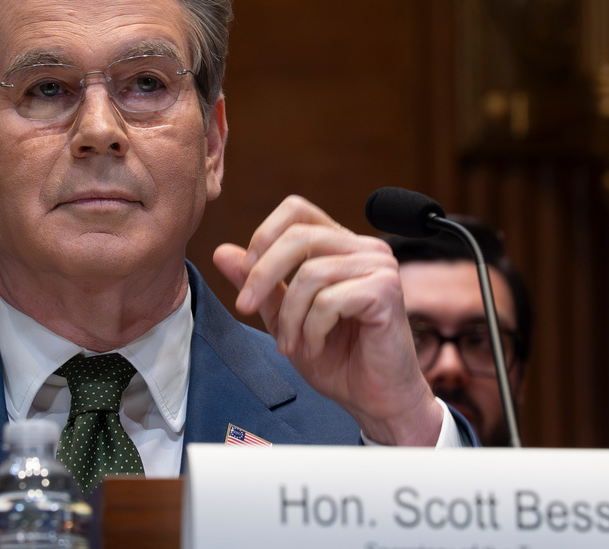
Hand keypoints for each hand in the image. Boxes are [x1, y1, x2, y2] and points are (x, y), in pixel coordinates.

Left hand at [213, 195, 442, 444]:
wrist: (375, 398)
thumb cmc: (338, 357)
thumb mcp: (285, 317)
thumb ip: (260, 284)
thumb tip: (222, 251)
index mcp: (340, 246)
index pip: (297, 210)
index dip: (264, 236)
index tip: (246, 275)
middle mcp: (363, 248)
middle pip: (298, 236)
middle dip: (262, 274)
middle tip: (246, 308)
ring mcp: (379, 266)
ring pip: (310, 273)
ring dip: (289, 316)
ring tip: (290, 344)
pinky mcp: (386, 291)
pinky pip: (329, 301)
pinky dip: (312, 329)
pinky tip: (316, 347)